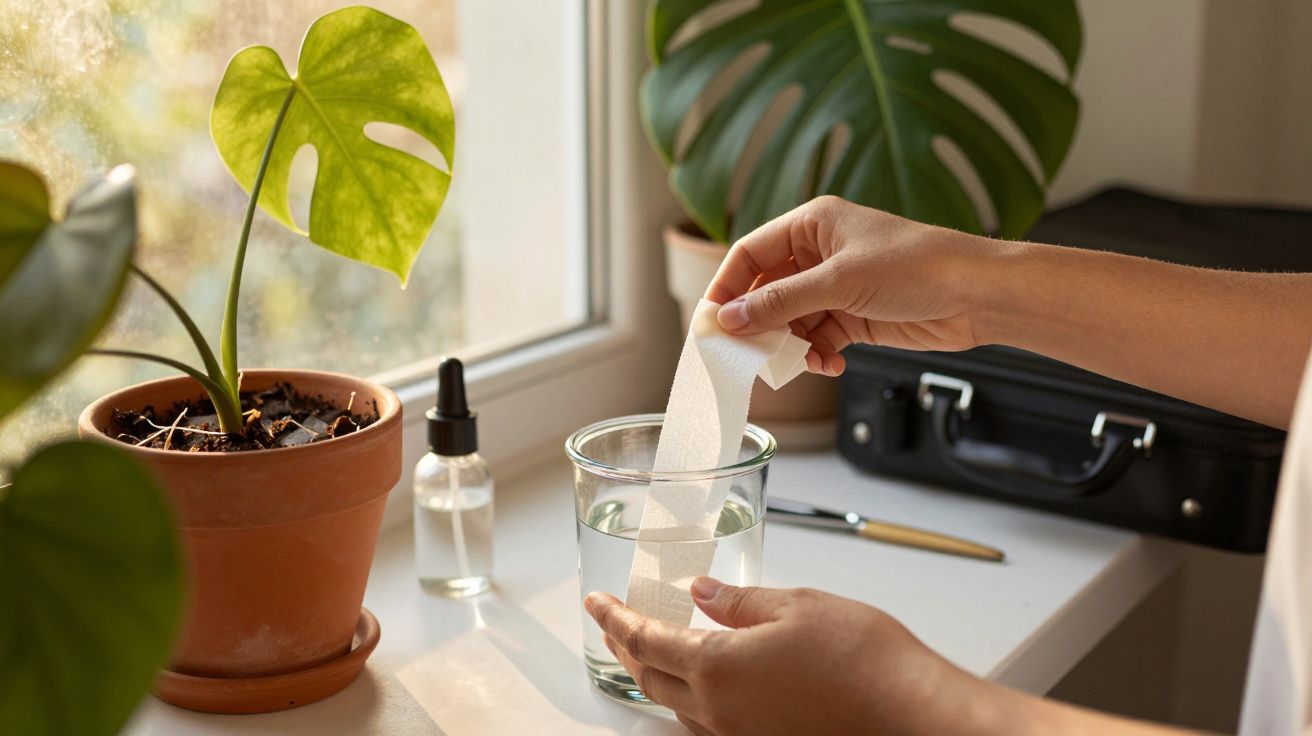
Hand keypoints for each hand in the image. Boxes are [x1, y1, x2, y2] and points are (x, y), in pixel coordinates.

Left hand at [585, 577, 987, 735]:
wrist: (909, 712)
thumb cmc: (862, 658)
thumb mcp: (795, 605)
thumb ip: (740, 602)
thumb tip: (703, 594)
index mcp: (718, 668)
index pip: (645, 641)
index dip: (615, 618)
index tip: (596, 603)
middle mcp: (720, 710)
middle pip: (652, 678)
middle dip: (627, 646)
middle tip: (616, 620)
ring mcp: (743, 732)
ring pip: (679, 704)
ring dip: (659, 672)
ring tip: (657, 643)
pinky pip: (710, 719)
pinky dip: (694, 693)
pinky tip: (710, 674)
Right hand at [705, 196, 1002, 375]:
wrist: (977, 296)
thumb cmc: (916, 267)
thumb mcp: (839, 283)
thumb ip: (780, 303)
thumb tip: (728, 319)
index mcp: (813, 224)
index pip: (750, 253)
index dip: (726, 286)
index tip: (711, 322)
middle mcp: (821, 253)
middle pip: (767, 290)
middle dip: (758, 323)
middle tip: (746, 354)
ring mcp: (838, 286)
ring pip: (791, 320)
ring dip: (789, 344)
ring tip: (796, 362)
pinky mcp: (855, 316)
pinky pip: (818, 338)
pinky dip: (817, 354)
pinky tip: (828, 364)